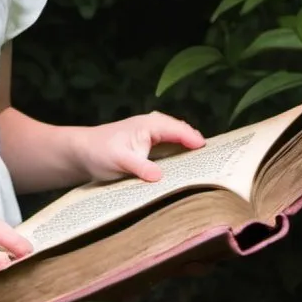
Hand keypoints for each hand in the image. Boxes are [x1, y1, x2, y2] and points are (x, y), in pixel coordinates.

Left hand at [75, 111, 204, 183]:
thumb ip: (140, 167)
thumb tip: (159, 177)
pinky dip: (181, 153)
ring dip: (191, 149)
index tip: (210, 151)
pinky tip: (188, 167)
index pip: (178, 130)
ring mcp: (152, 134)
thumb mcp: (119, 161)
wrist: (82, 151)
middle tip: (219, 159)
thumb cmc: (99, 152)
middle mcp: (154, 126)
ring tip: (210, 164)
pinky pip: (171, 146)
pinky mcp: (149, 145)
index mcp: (150, 125)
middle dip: (198, 143)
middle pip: (182, 132)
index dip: (194, 140)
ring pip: (178, 139)